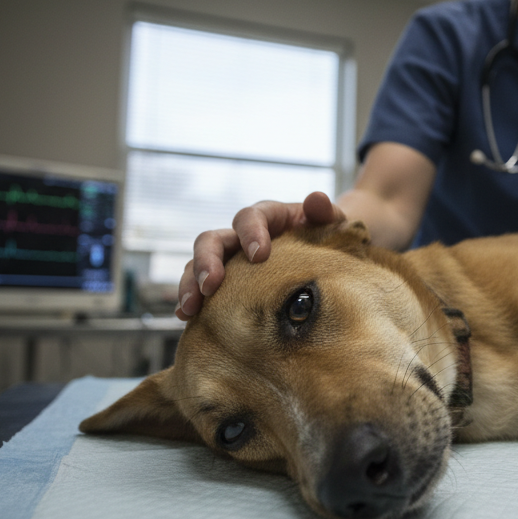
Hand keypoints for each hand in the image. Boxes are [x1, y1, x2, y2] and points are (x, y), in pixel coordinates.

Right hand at [175, 191, 343, 319]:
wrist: (324, 256)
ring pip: (198, 264)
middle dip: (207, 261)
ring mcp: (230, 259)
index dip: (251, 232)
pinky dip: (191, 301)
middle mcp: (242, 236)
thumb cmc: (327, 238)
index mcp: (268, 217)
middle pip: (213, 240)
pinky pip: (200, 287)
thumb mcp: (332, 224)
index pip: (251, 216)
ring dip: (190, 284)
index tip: (259, 255)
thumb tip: (316, 199)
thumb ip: (325, 213)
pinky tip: (186, 319)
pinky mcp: (225, 282)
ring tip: (189, 309)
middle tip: (211, 286)